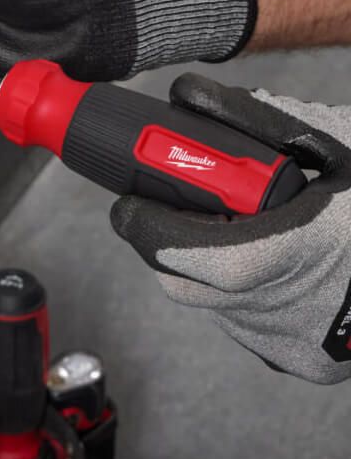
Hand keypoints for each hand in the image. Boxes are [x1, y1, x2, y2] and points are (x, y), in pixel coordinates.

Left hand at [111, 73, 350, 383]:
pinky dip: (230, 287)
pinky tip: (257, 254)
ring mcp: (296, 345)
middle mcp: (296, 314)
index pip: (197, 257)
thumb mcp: (334, 141)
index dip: (149, 227)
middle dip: (165, 240)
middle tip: (170, 205)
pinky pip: (236, 319)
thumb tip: (184, 97)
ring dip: (198, 263)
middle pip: (187, 283)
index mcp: (308, 255)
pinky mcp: (300, 361)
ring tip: (228, 224)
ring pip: (207, 304)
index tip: (127, 202)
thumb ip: (254, 119)